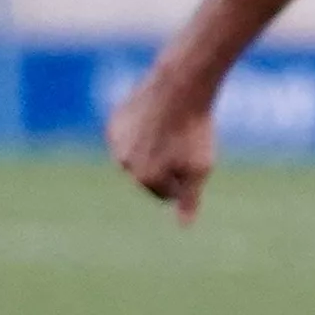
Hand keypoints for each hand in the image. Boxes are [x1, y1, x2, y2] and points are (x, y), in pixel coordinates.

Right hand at [107, 73, 215, 222]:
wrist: (179, 88)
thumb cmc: (194, 131)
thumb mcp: (199, 169)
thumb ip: (189, 200)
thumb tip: (184, 226)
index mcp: (144, 178)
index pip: (166, 193)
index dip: (185, 180)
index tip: (195, 160)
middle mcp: (123, 164)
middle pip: (149, 175)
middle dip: (166, 166)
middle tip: (185, 144)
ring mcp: (116, 141)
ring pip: (138, 154)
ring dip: (153, 148)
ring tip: (172, 132)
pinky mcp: (115, 121)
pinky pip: (131, 134)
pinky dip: (144, 130)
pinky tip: (159, 118)